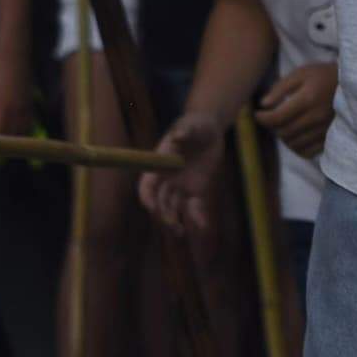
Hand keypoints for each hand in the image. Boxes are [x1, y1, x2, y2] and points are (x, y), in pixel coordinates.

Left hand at [0, 44, 35, 138]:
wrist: (14, 58)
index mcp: (4, 109)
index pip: (0, 135)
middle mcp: (18, 112)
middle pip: (13, 137)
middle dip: (3, 145)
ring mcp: (27, 108)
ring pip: (23, 132)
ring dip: (13, 139)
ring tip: (3, 141)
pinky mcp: (31, 105)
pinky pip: (29, 124)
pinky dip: (22, 130)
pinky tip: (13, 130)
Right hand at [139, 110, 231, 237]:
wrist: (209, 130)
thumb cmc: (196, 124)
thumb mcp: (192, 125)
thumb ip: (184, 131)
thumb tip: (177, 136)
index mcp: (160, 164)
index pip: (147, 184)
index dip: (146, 197)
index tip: (152, 208)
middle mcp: (167, 177)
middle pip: (159, 200)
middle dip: (162, 214)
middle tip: (172, 224)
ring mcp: (181, 185)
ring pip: (173, 207)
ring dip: (174, 220)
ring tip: (181, 231)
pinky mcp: (196, 189)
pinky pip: (194, 207)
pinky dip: (197, 217)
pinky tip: (203, 226)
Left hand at [248, 62, 336, 145]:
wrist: (353, 85)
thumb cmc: (323, 75)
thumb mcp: (300, 74)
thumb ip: (280, 88)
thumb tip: (263, 104)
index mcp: (308, 99)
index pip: (277, 117)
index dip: (262, 118)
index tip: (257, 113)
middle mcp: (316, 117)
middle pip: (284, 132)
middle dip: (272, 127)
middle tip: (270, 119)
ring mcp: (324, 130)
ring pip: (294, 144)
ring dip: (283, 137)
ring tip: (282, 126)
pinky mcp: (330, 138)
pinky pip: (307, 152)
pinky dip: (296, 147)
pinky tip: (294, 136)